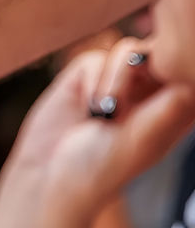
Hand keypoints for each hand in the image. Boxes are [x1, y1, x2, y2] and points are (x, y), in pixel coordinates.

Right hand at [7, 39, 194, 211]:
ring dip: (117, 80)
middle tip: (130, 98)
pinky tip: (88, 109)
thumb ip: (169, 105)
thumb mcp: (144, 139)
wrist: (47, 177)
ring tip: (105, 113)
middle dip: (148, 67)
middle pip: (162, 50)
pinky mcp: (85, 77)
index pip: (188, 72)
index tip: (163, 90)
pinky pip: (98, 58)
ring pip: (129, 50)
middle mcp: (147, 91)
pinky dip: (93, 82)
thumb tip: (185, 78)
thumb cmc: (99, 169)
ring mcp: (115, 82)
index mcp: (173, 107)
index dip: (181, 69)